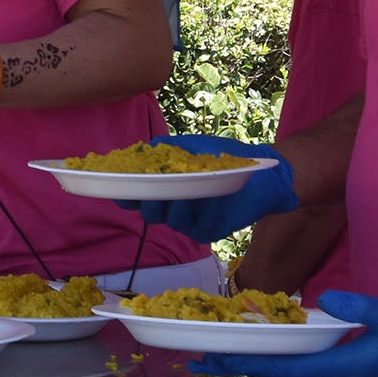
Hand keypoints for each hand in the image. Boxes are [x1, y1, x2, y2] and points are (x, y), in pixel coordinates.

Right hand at [123, 137, 295, 242]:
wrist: (260, 171)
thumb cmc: (225, 155)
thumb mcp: (192, 145)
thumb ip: (166, 147)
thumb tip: (141, 148)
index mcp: (168, 187)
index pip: (139, 195)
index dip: (126, 194)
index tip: (117, 189)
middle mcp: (175, 206)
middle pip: (148, 211)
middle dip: (143, 201)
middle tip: (143, 191)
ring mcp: (190, 220)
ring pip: (166, 220)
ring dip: (165, 205)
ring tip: (173, 190)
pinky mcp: (206, 231)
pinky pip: (188, 227)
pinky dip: (186, 212)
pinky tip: (189, 199)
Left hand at [196, 291, 377, 376]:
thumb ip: (360, 307)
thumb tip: (324, 299)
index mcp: (338, 369)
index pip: (283, 368)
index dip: (248, 362)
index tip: (217, 357)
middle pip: (272, 373)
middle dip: (235, 366)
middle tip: (196, 360)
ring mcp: (330, 375)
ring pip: (279, 371)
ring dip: (247, 363)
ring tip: (212, 356)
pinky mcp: (333, 367)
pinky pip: (292, 365)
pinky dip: (266, 357)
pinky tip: (252, 349)